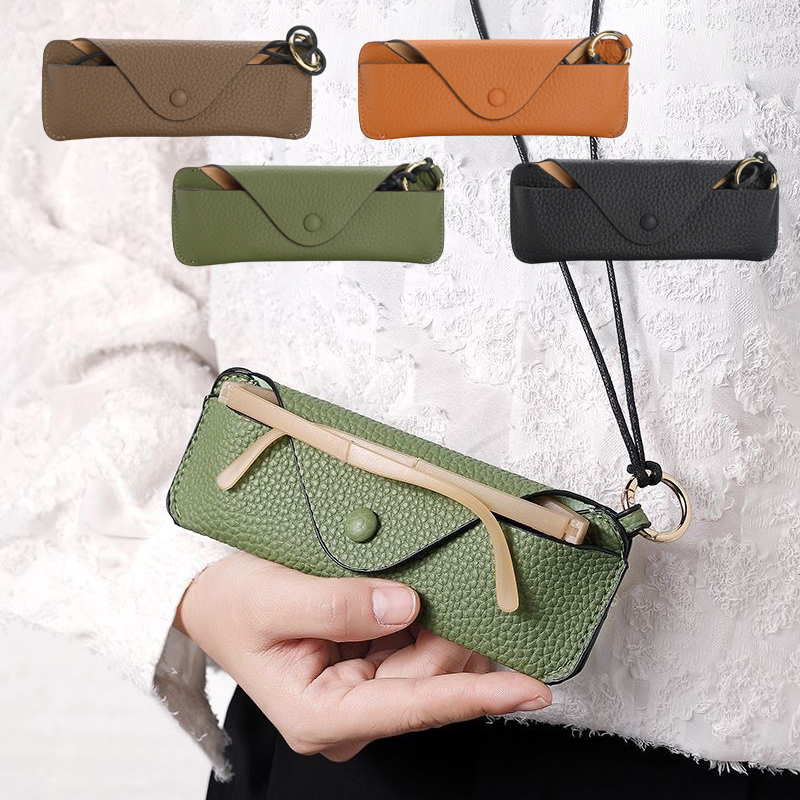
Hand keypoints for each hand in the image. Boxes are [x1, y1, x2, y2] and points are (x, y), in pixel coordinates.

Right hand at [174, 553, 550, 760]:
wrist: (211, 603)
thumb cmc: (232, 605)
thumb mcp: (272, 597)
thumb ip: (337, 604)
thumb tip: (406, 605)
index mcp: (321, 715)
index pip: (414, 707)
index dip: (477, 696)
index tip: (532, 689)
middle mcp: (349, 716)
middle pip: (431, 681)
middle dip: (448, 634)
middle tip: (434, 580)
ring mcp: (362, 697)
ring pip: (433, 666)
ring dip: (442, 626)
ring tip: (426, 587)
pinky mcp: (370, 674)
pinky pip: (419, 652)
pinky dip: (430, 623)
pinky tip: (424, 600)